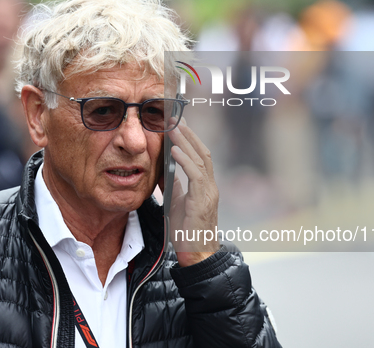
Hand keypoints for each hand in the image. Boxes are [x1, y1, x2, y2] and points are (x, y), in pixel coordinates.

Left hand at [165, 118, 219, 266]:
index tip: (178, 124)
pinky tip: (174, 150)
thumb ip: (173, 185)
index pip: (200, 156)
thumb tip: (163, 168)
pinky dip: (185, 161)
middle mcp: (210, 186)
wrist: (197, 255)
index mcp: (205, 186)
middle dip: (189, 135)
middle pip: (202, 152)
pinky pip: (195, 176)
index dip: (190, 139)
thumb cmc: (187, 231)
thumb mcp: (177, 203)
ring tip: (173, 128)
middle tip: (175, 119)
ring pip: (200, 160)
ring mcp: (209, 193)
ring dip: (186, 142)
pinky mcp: (203, 201)